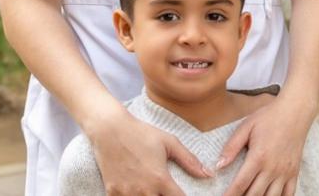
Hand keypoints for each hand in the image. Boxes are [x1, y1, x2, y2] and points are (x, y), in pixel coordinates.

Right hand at [89, 106, 212, 194]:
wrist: (109, 129)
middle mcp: (144, 190)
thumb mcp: (168, 142)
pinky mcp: (112, 192)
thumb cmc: (141, 133)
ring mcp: (126, 193)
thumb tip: (209, 174)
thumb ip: (189, 161)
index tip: (182, 194)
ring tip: (152, 190)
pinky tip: (136, 191)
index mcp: (160, 179)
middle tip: (164, 190)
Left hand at [216, 95, 314, 195]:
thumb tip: (218, 166)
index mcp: (258, 157)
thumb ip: (231, 147)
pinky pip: (289, 194)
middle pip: (255, 195)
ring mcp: (285, 172)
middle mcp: (272, 168)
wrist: (295, 112)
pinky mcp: (295, 173)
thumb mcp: (246, 127)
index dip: (230, 195)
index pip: (240, 184)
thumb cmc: (268, 117)